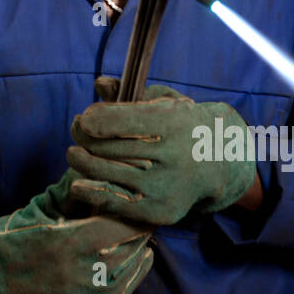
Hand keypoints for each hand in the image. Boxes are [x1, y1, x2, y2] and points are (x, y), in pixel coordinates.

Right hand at [0, 169, 154, 293]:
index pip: (123, 223)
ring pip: (131, 268)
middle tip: (143, 210)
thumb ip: (73, 190)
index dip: (132, 207)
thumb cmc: (10, 235)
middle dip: (137, 226)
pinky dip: (132, 272)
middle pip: (132, 246)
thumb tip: (100, 167)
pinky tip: (137, 258)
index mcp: (69, 243)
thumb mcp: (41, 207)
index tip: (138, 195)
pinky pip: (123, 291)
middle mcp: (81, 274)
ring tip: (138, 232)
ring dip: (137, 248)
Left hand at [65, 76, 256, 226]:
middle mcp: (175, 155)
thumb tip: (100, 84)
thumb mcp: (164, 102)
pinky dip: (93, 191)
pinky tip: (80, 183)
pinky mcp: (162, 210)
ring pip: (108, 173)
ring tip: (74, 152)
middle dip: (84, 136)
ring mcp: (168, 186)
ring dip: (82, 161)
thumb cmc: (181, 126)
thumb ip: (129, 92)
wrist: (219, 163)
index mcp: (176, 122)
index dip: (96, 119)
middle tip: (76, 128)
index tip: (84, 117)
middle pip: (110, 147)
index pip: (125, 120)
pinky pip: (117, 202)